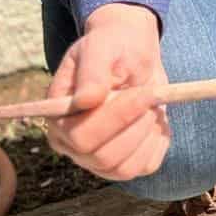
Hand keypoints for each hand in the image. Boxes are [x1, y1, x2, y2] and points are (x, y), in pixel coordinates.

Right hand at [45, 3, 169, 182]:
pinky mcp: (123, 163)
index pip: (80, 136)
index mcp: (58, 118)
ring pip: (125, 168)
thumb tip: (86, 100)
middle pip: (104, 157)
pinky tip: (155, 117)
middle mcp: (72, 145)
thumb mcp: (100, 48)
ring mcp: (97, 159)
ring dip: (148, 133)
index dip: (116, 118)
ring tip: (152, 102)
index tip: (144, 92)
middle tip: (152, 93)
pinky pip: (146, 166)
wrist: (130, 54)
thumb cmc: (110, 47)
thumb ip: (92, 72)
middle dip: (135, 124)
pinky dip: (158, 141)